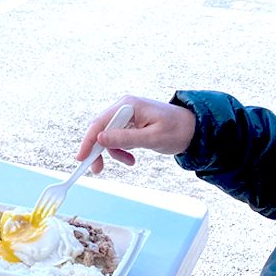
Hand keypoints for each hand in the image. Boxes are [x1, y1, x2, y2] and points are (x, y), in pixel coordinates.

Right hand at [76, 95, 196, 173]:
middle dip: (98, 150)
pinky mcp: (130, 123)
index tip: (81, 158)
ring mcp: (127, 115)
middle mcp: (124, 107)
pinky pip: (117, 138)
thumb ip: (125, 138)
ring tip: (129, 162)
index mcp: (128, 105)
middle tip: (97, 169)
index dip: (88, 141)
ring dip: (113, 152)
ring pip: (108, 136)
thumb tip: (100, 139)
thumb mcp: (152, 138)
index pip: (100, 123)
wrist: (194, 129)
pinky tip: (132, 158)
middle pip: (100, 129)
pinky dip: (121, 150)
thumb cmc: (178, 130)